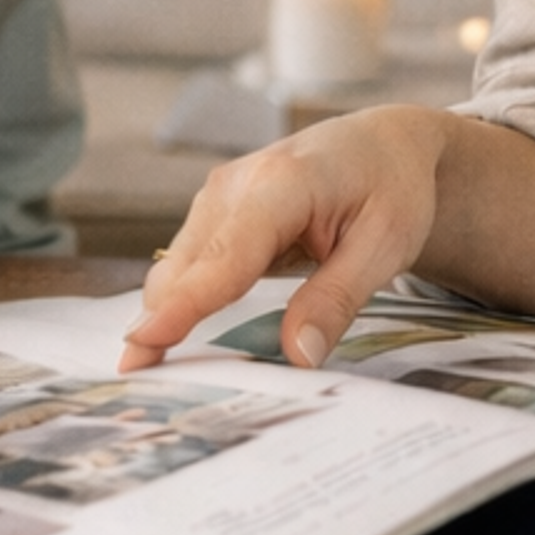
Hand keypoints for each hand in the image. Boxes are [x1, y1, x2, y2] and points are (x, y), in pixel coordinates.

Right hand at [118, 107, 456, 370]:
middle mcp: (234, 185)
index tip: (144, 343)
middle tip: (144, 388)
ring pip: (176, 269)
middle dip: (157, 325)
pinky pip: (187, 265)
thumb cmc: (390, 188)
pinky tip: (182, 340)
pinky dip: (182, 301)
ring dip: (166, 317)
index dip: (183, 304)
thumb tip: (299, 356)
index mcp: (281, 184)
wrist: (384, 146)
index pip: (224, 256)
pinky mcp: (214, 213)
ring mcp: (217, 196)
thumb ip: (337, 300)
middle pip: (183, 269)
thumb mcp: (385, 246)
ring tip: (157, 375)